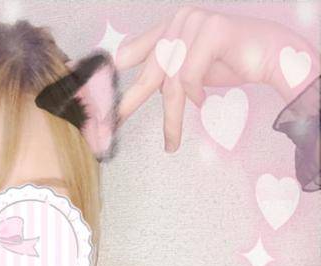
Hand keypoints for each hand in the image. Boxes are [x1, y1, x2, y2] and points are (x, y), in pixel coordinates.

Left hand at [115, 4, 319, 151]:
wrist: (270, 56)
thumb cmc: (230, 62)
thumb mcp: (188, 71)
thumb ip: (164, 74)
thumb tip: (135, 86)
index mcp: (168, 27)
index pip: (132, 51)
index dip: (115, 76)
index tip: (99, 102)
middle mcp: (178, 19)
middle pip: (150, 72)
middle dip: (131, 104)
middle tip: (113, 127)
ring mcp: (194, 22)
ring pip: (171, 81)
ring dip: (172, 116)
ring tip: (172, 141)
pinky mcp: (211, 31)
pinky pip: (190, 76)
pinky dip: (196, 94)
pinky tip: (204, 100)